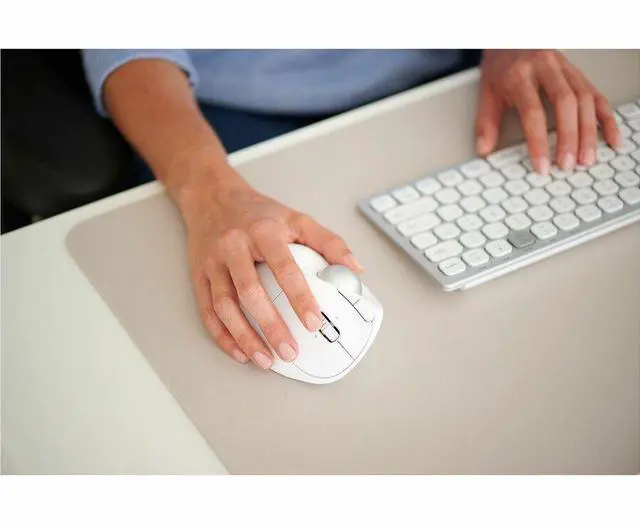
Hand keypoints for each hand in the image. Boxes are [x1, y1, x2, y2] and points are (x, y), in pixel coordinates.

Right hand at [179, 165, 362, 369]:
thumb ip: (328, 242)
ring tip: (265, 359)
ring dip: (244, 337)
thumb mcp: (296, 218)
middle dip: (270, 326)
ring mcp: (213, 263)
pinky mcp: (199, 275)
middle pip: (250, 292)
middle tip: (290, 351)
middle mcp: (234, 246)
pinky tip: (239, 351)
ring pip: (225, 306)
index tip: (313, 322)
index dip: (299, 297)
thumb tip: (354, 269)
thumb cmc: (258, 212)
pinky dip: (222, 335)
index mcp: (263, 231)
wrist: (211, 197)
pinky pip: (207, 310)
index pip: (284, 268)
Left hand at [475, 50, 621, 173]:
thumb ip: (485, 122)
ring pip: (585, 98)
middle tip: (568, 164)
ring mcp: (566, 68)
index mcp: (520, 74)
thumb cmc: (500, 68)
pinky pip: (597, 94)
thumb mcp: (487, 92)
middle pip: (565, 103)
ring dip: (588, 131)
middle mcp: (546, 67)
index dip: (538, 141)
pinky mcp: (578, 73)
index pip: (532, 110)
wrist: (510, 40)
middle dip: (569, 136)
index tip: (542, 164)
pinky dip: (605, 118)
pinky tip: (610, 138)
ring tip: (586, 158)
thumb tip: (484, 150)